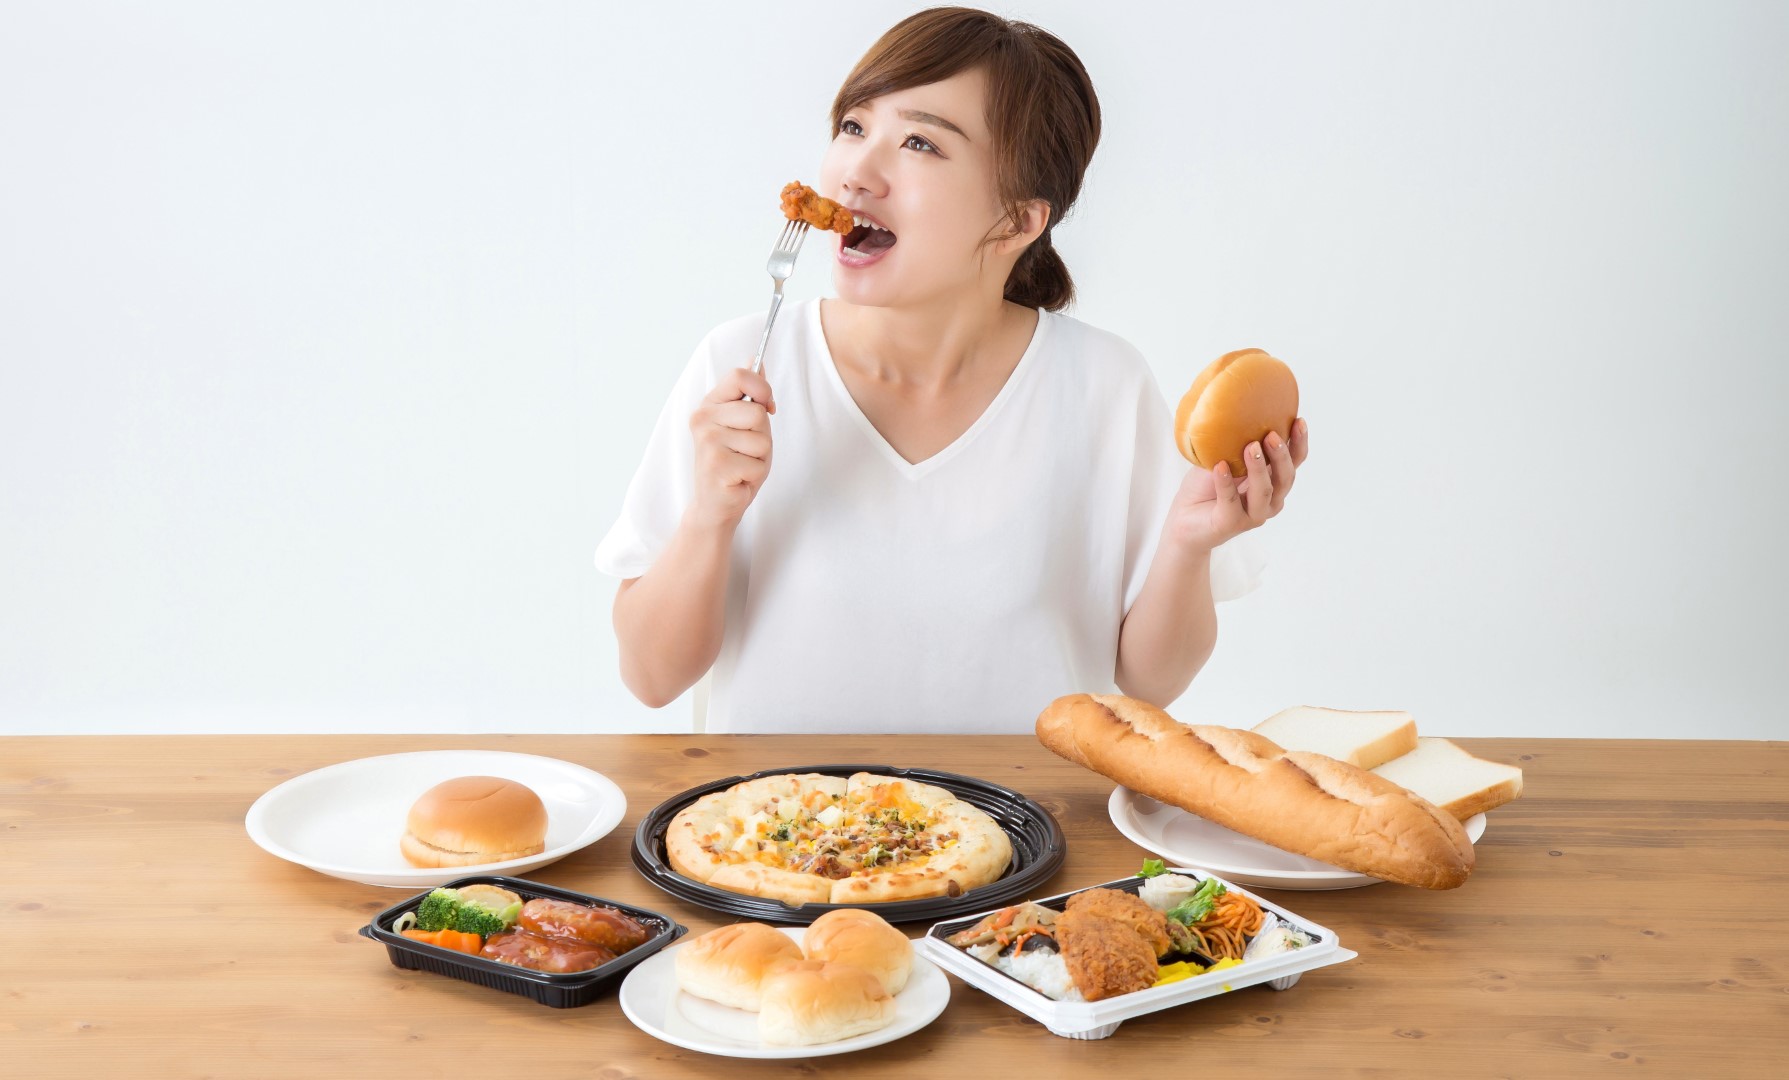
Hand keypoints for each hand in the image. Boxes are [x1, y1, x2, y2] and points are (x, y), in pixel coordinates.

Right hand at [686, 367, 774, 530]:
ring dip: (760, 457)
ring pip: (761, 439)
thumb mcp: (745, 424)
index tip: (767, 407)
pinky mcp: (716, 465)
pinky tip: (738, 478)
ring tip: (742, 464)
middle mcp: (703, 418)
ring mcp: (707, 441)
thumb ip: (750, 395)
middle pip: (757, 412)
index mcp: (710, 404)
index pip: (740, 375)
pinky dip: (755, 474)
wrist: (716, 504)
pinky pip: (758, 462)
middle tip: (746, 450)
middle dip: (763, 435)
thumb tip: (756, 359)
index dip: (762, 389)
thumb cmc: (734, 462)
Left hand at [1166, 419, 1308, 551]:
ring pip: (1264, 492)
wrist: (1184, 518)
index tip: (1299, 421)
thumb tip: (1239, 409)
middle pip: (1285, 478)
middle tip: (1271, 435)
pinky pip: (1231, 502)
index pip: (1294, 463)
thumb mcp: (1224, 457)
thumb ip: (1237, 443)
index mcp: (1273, 482)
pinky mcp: (1230, 524)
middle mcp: (1268, 500)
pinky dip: (1226, 483)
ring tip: (1250, 446)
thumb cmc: (1207, 487)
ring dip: (1259, 468)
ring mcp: (1252, 515)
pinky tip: (1220, 466)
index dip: (1299, 443)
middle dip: (1281, 456)